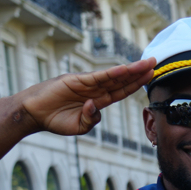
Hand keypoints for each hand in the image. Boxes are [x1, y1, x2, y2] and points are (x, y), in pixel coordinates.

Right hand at [16, 59, 154, 135]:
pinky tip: (123, 69)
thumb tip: (96, 106)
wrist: (34, 113)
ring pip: (112, 76)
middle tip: (156, 62)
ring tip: (146, 63)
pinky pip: (96, 77)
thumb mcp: (80, 126)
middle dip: (139, 72)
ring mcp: (86, 83)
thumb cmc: (56, 119)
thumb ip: (92, 120)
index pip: (122, 90)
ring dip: (130, 70)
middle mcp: (95, 89)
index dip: (137, 84)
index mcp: (98, 100)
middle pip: (122, 80)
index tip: (152, 76)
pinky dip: (110, 73)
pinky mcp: (75, 81)